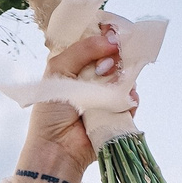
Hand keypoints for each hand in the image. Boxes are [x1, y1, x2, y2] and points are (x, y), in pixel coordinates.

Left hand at [19, 26, 124, 177]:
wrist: (56, 149)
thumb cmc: (51, 111)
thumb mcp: (59, 70)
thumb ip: (83, 50)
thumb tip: (112, 40)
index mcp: (74, 66)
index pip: (94, 42)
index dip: (105, 35)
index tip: (112, 33)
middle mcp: (91, 79)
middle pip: (113, 57)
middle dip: (116, 54)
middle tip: (109, 60)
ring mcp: (105, 96)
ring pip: (125, 76)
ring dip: (123, 75)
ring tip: (113, 79)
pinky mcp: (116, 114)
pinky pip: (130, 99)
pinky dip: (129, 96)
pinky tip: (123, 98)